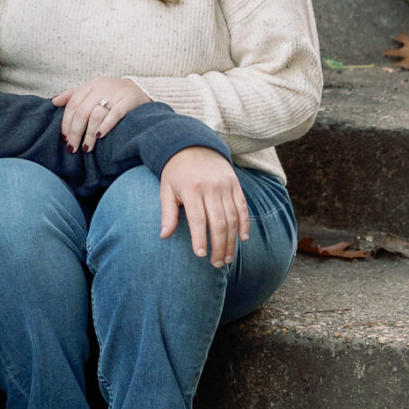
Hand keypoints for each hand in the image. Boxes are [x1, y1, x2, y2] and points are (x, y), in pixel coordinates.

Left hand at [52, 74, 148, 151]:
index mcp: (91, 85)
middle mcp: (102, 87)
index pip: (73, 104)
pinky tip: (100, 137)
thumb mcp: (92, 90)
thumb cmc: (112, 93)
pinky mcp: (128, 101)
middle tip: (72, 147)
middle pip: (82, 111)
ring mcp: (115, 94)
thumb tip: (54, 102)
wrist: (140, 89)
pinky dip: (105, 126)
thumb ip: (73, 95)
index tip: (65, 137)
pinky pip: (114, 115)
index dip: (66, 122)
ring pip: (96, 114)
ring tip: (86, 147)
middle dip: (75, 132)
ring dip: (89, 134)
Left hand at [159, 146, 251, 267]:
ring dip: (232, 240)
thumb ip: (167, 213)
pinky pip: (242, 206)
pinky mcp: (235, 184)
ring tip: (228, 258)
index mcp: (191, 189)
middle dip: (219, 245)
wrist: (193, 145)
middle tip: (217, 263)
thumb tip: (164, 236)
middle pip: (218, 222)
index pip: (198, 219)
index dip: (200, 238)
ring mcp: (225, 185)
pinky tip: (243, 239)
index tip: (201, 255)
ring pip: (232, 217)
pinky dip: (244, 223)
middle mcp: (210, 188)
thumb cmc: (176, 173)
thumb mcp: (166, 189)